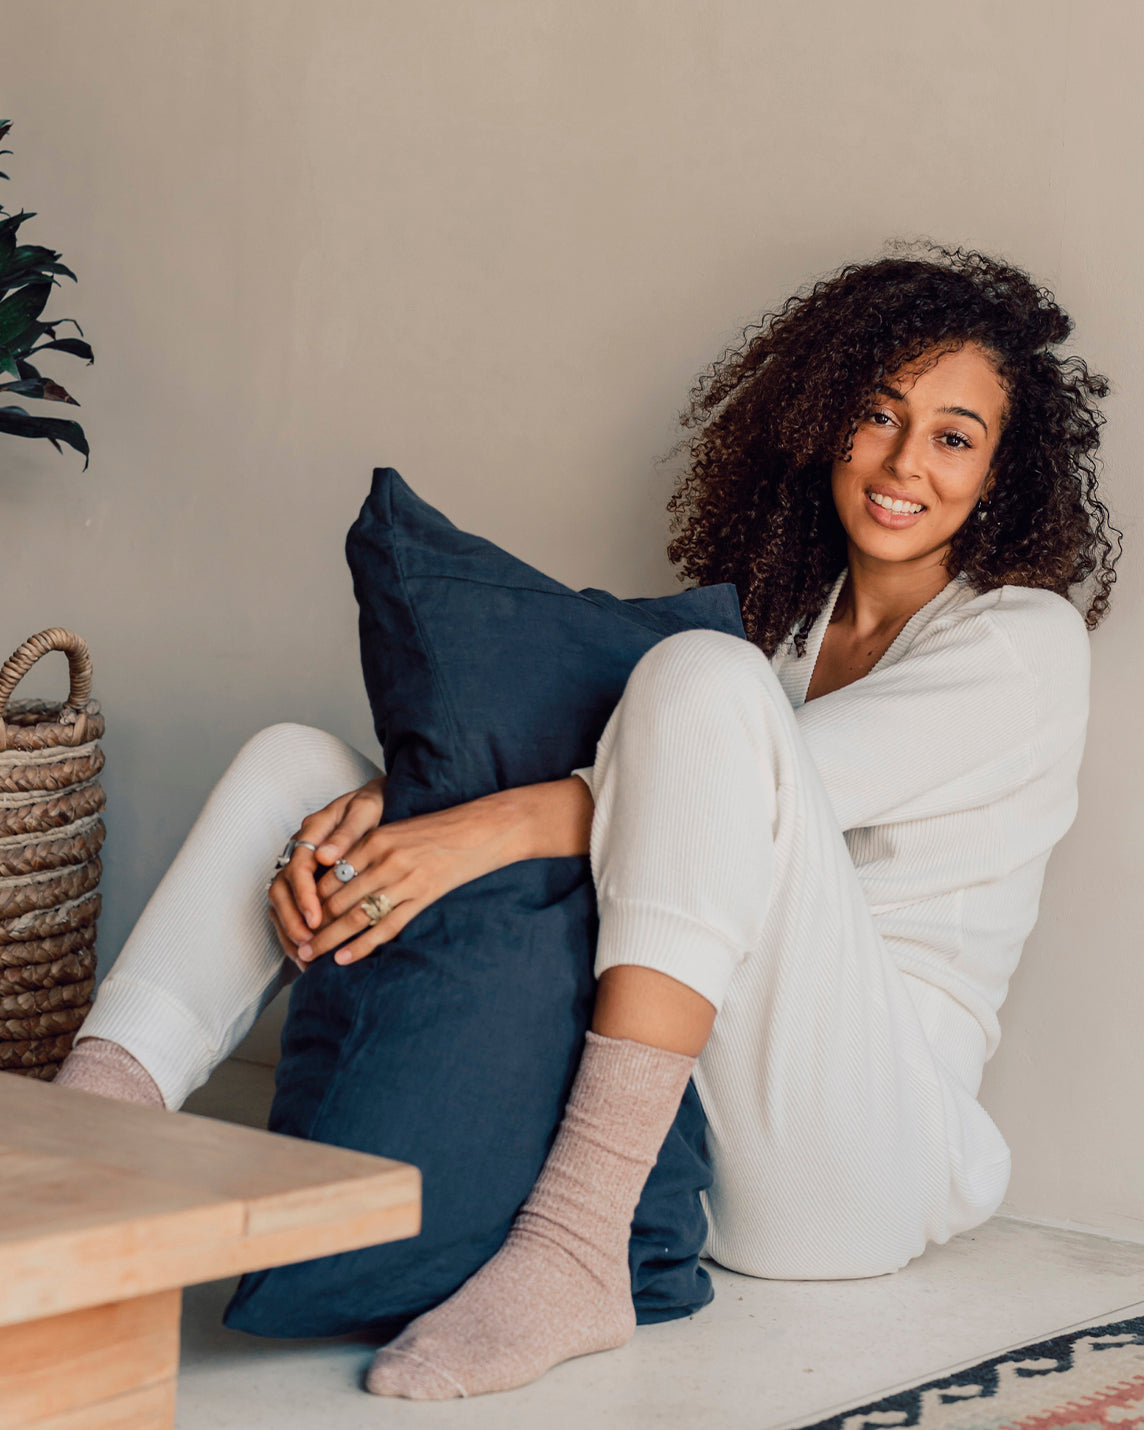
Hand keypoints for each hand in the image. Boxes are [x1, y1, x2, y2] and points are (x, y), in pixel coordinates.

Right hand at [267, 776, 387, 965]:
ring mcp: (300, 863)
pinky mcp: (306, 877)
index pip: (298, 866)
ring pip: (280, 900)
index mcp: (312, 830)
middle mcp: (300, 849)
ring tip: (304, 954)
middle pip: (280, 888)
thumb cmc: (373, 804)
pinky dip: (294, 929)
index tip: (315, 917)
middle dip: (291, 918)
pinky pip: (290, 906)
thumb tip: (323, 856)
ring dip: (289, 929)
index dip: (304, 895)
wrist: (377, 798)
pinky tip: (305, 950)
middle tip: (308, 942)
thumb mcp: (365, 810)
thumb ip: (347, 833)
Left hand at [296, 787, 531, 967]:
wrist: (480, 829)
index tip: (296, 918)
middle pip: (338, 898)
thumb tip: (335, 875)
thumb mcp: (396, 831)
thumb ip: (366, 850)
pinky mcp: (423, 897)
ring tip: (311, 956)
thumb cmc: (436, 829)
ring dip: (330, 939)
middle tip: (296, 945)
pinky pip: (387, 927)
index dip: (310, 900)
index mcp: (375, 840)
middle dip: (313, 925)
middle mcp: (385, 860)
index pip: (331, 875)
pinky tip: (345, 959)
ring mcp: (405, 880)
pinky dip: (363, 945)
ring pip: (357, 916)